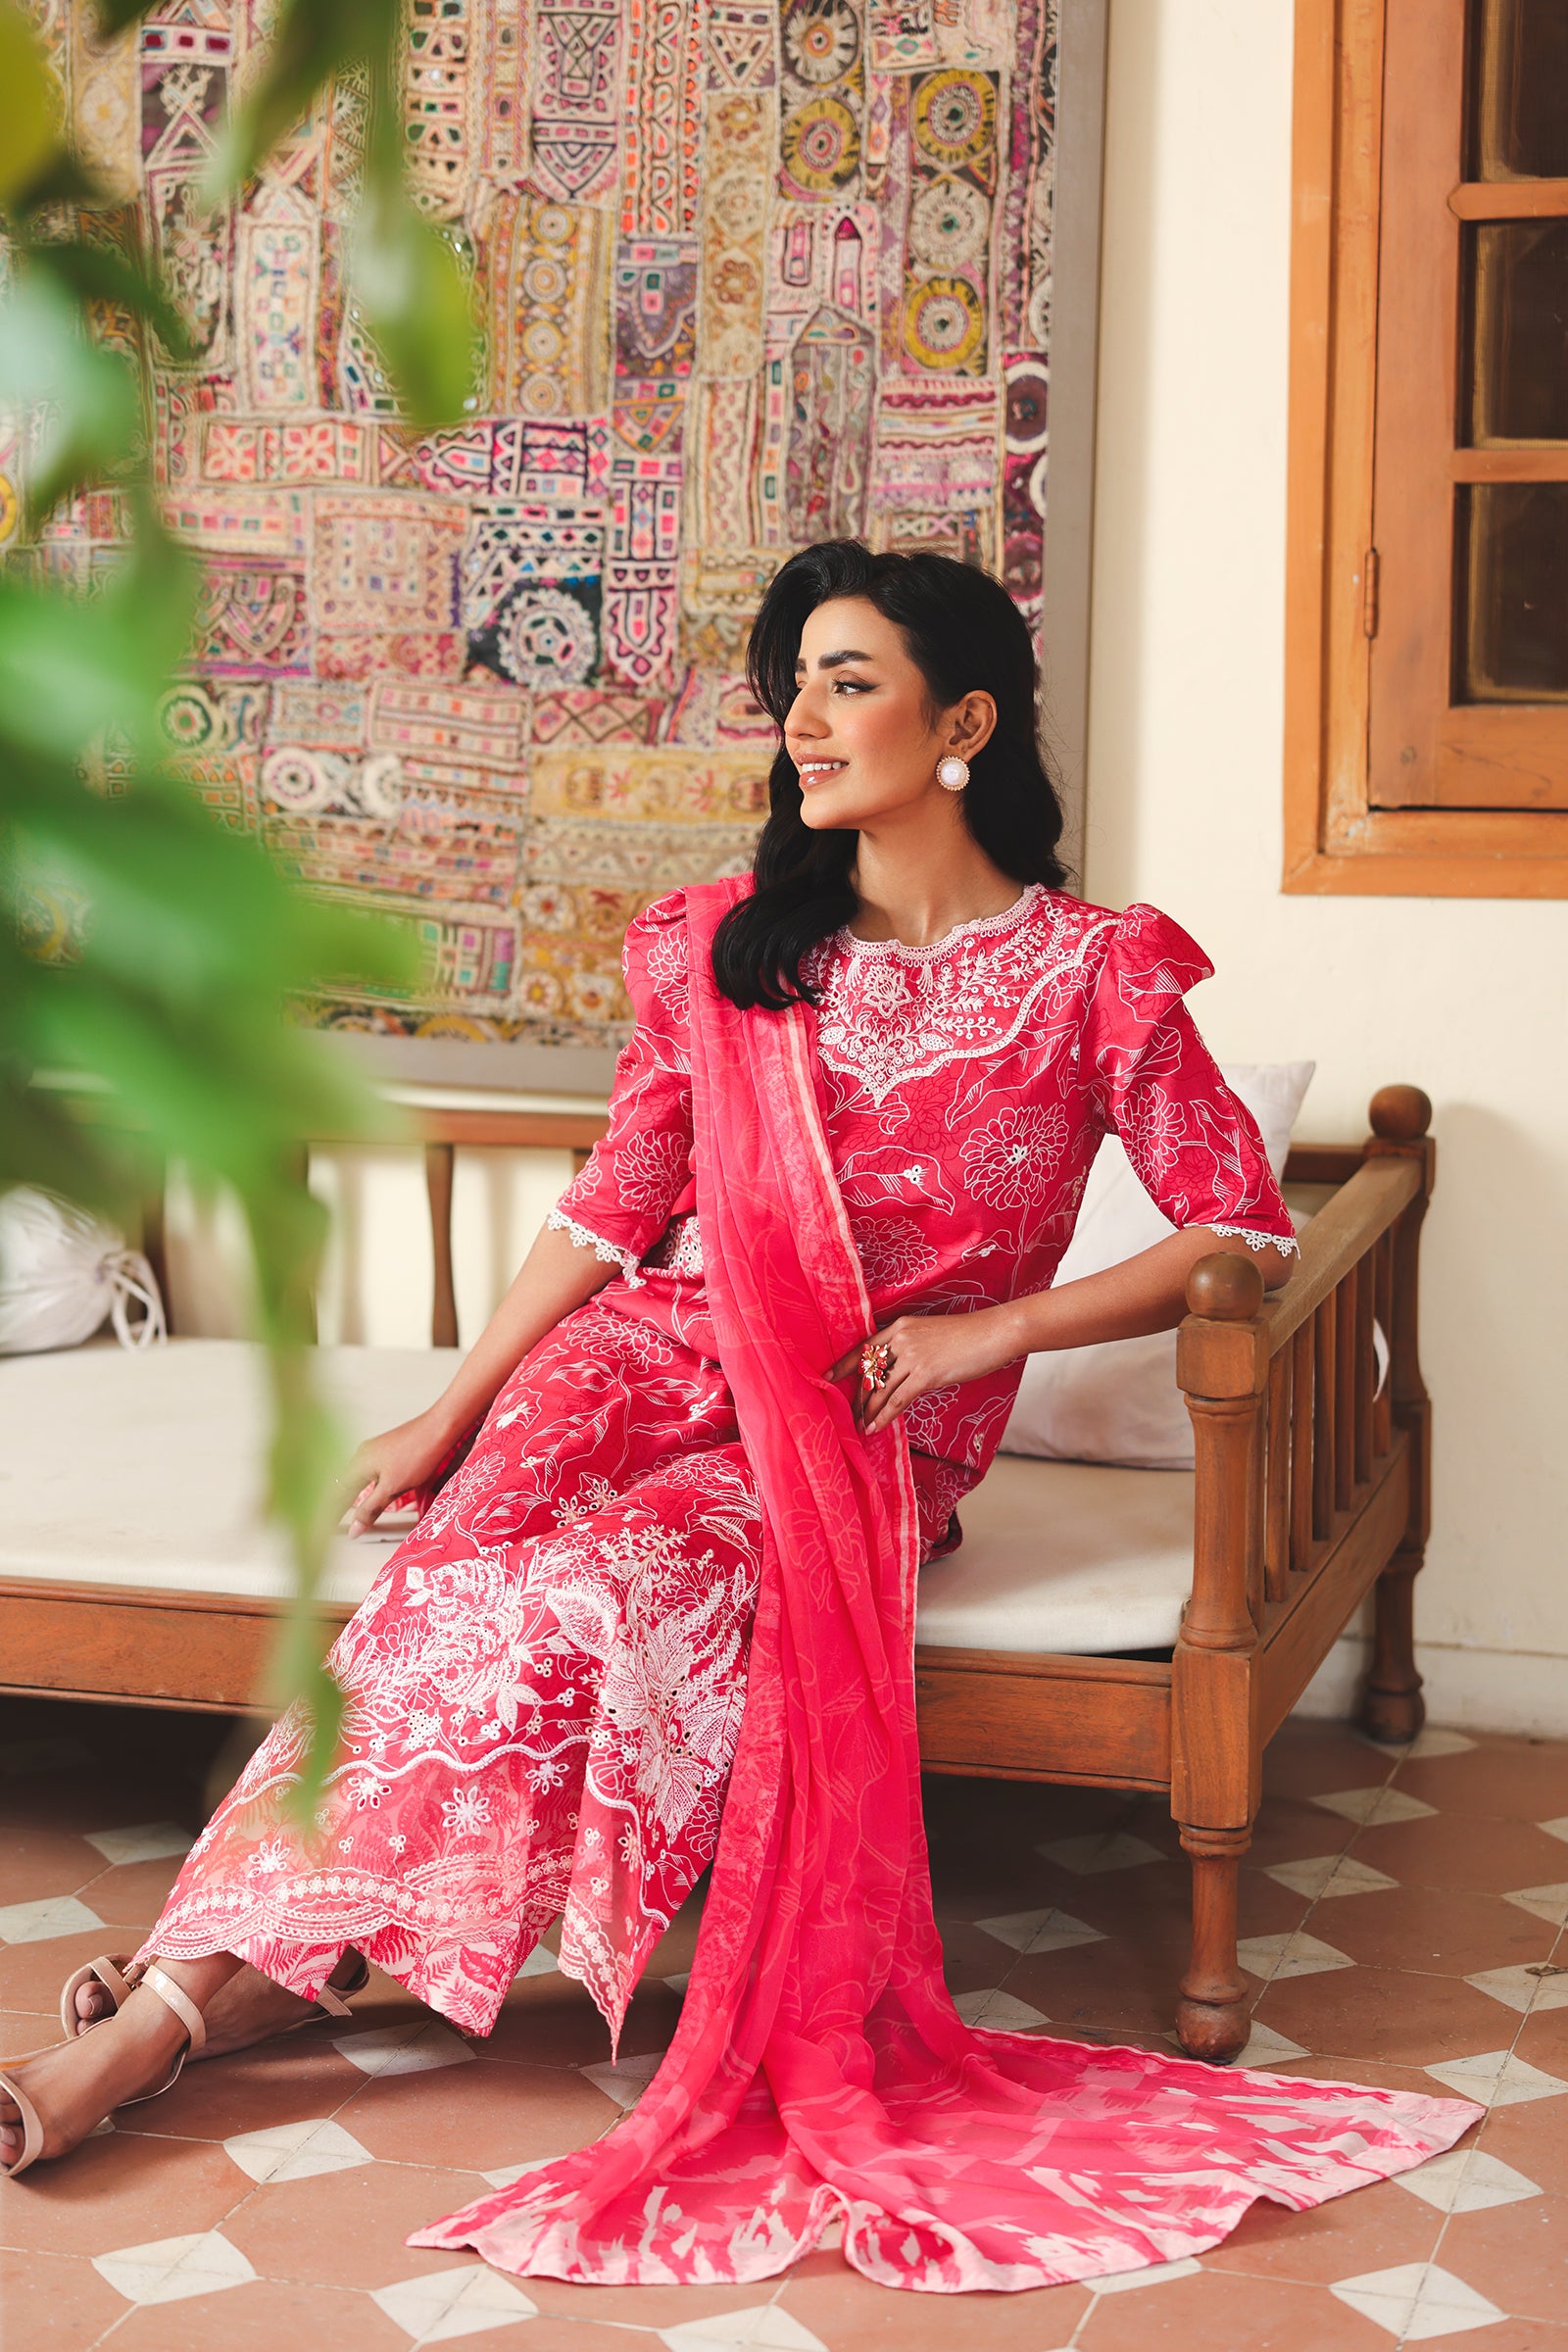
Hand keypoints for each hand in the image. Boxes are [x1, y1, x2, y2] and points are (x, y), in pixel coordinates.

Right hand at [342, 1411, 459, 1535]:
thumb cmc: (418, 1454)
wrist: (439, 1428)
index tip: (325, 1528)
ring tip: (345, 1510)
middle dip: (337, 1504)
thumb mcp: (392, 1488)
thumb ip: (371, 1508)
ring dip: (350, 1494)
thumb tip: (354, 1528)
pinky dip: (364, 1485)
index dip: (331, 1513)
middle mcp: (361, 1455)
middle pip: (343, 1485)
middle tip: (332, 1522)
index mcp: (358, 1464)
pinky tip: (369, 1490)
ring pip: (356, 1477)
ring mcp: (374, 1450)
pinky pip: (368, 1471)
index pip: (337, 1495)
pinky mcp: (387, 1449)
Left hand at [828, 1306, 1021, 1436]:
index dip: (844, 1364)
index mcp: (901, 1326)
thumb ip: (913, 1349)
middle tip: (848, 1412)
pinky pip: (897, 1400)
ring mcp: (913, 1356)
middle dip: (857, 1395)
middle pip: (869, 1371)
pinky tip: (875, 1427)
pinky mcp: (925, 1374)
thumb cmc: (968, 1336)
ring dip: (867, 1410)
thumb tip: (901, 1372)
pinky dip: (883, 1416)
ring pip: (880, 1389)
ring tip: (859, 1425)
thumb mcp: (932, 1334)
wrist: (993, 1333)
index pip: (864, 1347)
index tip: (827, 1375)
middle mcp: (902, 1339)